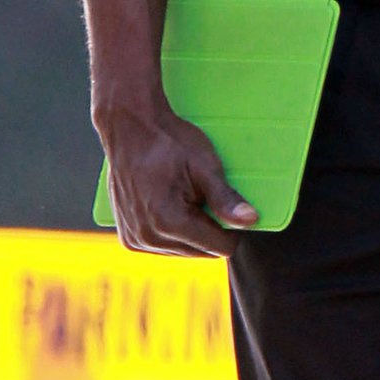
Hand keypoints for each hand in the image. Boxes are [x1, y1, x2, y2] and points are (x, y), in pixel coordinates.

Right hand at [101, 102, 258, 257]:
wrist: (130, 128)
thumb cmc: (168, 142)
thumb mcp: (204, 166)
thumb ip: (226, 198)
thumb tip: (251, 221)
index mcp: (170, 223)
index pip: (220, 246)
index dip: (231, 227)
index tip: (224, 203)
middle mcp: (149, 238)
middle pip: (203, 251)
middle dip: (208, 227)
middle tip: (199, 194)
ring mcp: (136, 239)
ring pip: (184, 251)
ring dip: (190, 231)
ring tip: (181, 196)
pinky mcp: (128, 238)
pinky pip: (164, 246)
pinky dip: (171, 231)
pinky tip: (167, 205)